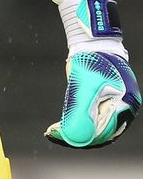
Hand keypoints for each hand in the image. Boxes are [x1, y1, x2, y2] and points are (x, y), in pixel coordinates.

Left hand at [45, 0, 139, 147]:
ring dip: (76, 130)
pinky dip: (78, 121)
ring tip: (54, 130)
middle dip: (76, 135)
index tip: (57, 135)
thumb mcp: (85, 86)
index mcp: (126, 106)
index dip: (80, 138)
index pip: (102, 132)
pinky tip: (62, 124)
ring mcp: (116, 104)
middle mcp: (124, 108)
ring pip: (96, 126)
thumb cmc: (91, 59)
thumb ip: (80, 112)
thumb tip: (73, 139)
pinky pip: (93, 117)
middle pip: (100, 132)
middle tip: (52, 133)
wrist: (92, 39)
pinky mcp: (106, 99)